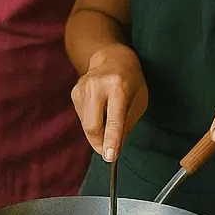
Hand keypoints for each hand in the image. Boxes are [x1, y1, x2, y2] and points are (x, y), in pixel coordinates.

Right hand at [71, 45, 148, 162]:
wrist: (112, 57)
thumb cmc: (131, 80)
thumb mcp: (140, 100)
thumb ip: (128, 122)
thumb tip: (115, 145)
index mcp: (118, 87)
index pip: (114, 119)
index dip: (111, 140)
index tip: (110, 157)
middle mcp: (96, 86)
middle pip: (92, 126)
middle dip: (100, 143)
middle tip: (109, 151)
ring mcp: (82, 88)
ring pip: (86, 124)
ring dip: (97, 132)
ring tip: (108, 121)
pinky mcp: (74, 92)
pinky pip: (82, 117)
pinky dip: (92, 122)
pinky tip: (100, 110)